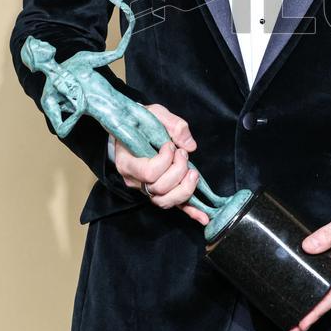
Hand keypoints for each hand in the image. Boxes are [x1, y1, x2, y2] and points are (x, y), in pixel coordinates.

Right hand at [111, 103, 209, 225]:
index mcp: (127, 162)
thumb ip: (172, 124)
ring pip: (166, 201)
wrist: (131, 130)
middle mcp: (134, 180)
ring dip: (185, 188)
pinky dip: (190, 211)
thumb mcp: (154, 113)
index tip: (169, 145)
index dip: (165, 161)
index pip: (148, 173)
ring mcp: (146, 189)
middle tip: (182, 153)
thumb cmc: (139, 122)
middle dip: (178, 170)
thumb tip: (190, 146)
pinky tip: (203, 217)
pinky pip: (174, 205)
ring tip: (192, 172)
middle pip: (159, 188)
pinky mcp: (159, 191)